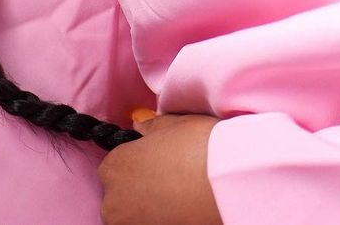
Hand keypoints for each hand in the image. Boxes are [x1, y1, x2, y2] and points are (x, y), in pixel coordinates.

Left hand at [98, 111, 223, 224]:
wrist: (226, 184)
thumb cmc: (201, 147)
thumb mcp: (176, 124)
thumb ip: (151, 127)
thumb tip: (140, 126)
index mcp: (115, 166)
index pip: (114, 165)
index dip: (136, 161)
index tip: (155, 161)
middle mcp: (113, 201)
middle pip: (119, 194)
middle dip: (138, 187)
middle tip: (169, 178)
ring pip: (131, 215)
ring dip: (147, 208)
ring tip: (176, 196)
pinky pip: (148, 224)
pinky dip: (160, 219)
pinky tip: (180, 209)